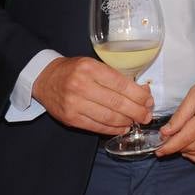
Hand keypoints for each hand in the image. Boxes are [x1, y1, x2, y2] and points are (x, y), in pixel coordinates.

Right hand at [32, 55, 153, 133]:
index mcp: (90, 68)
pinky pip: (96, 126)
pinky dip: (112, 129)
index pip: (121, 84)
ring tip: (136, 121)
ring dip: (126, 121)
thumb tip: (143, 91)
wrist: (45, 79)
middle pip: (117, 103)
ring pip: (108, 117)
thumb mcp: (94, 65)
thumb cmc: (75, 70)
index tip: (149, 101)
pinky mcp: (70, 118)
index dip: (138, 95)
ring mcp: (74, 104)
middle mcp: (81, 86)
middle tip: (147, 115)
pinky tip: (122, 127)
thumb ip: (116, 77)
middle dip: (137, 111)